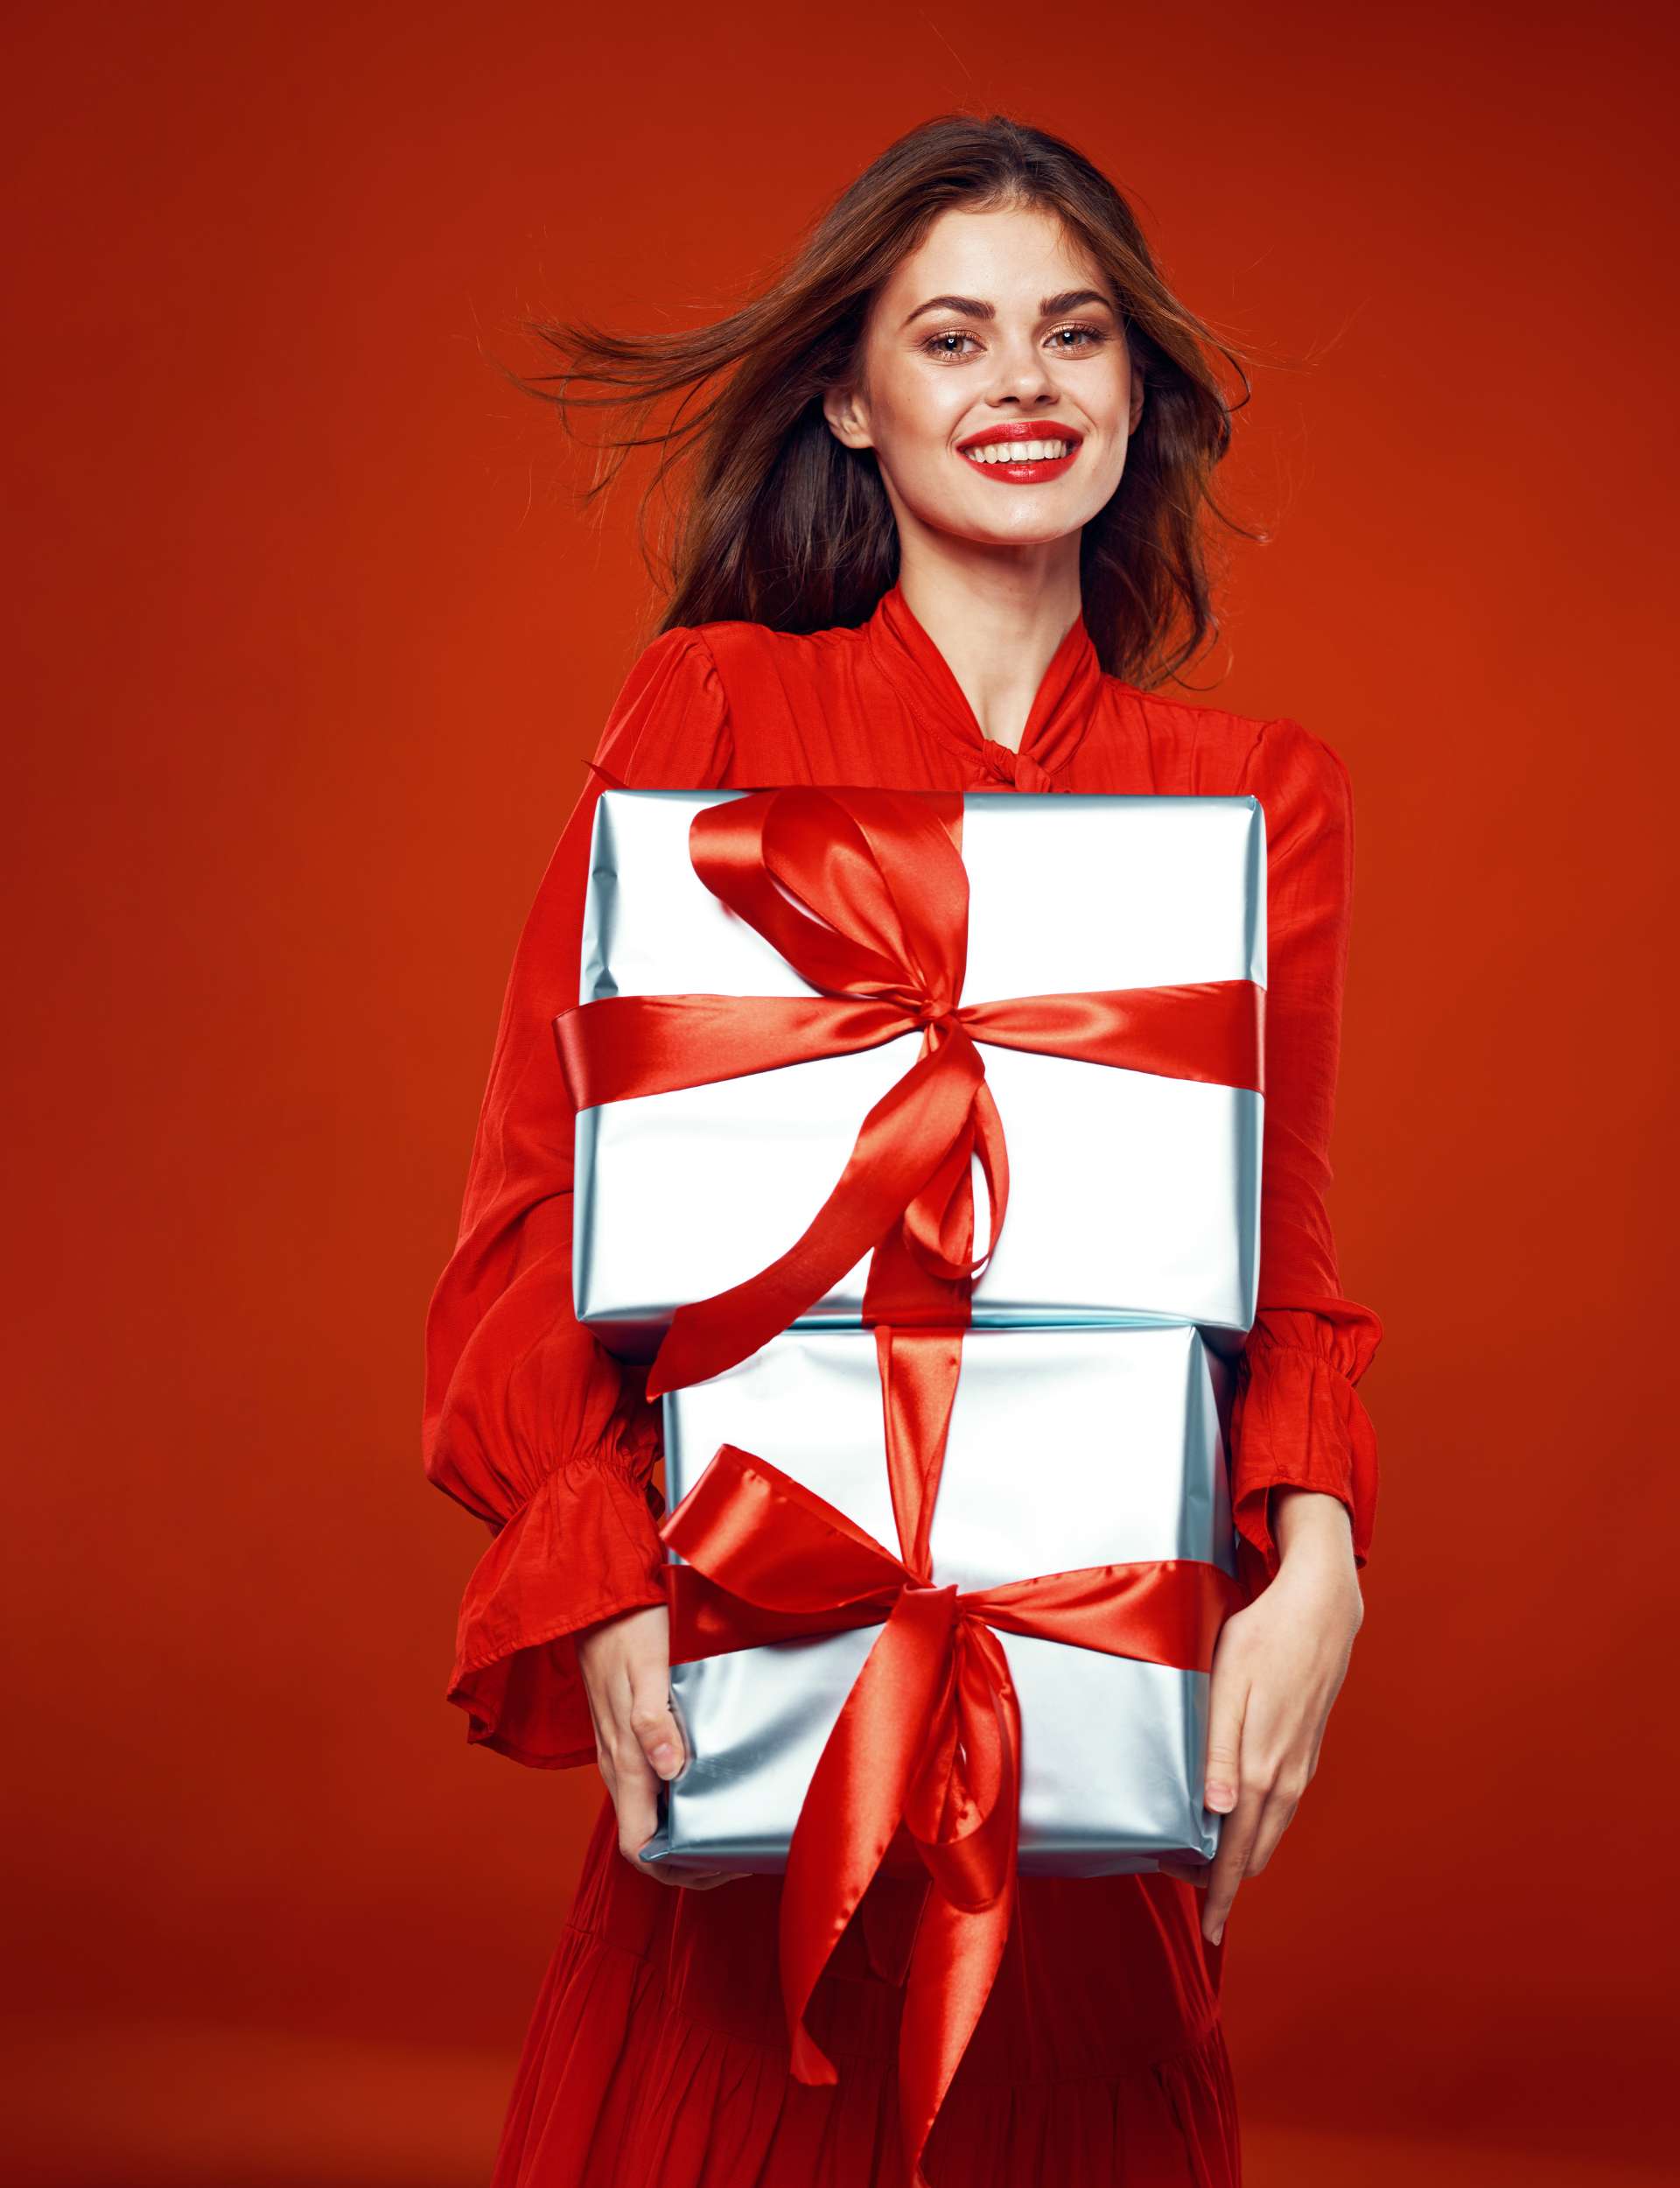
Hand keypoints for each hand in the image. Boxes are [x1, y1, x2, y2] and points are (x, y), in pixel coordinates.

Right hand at [575, 1601, 749, 1889]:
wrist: (600, 1597)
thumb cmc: (630, 1628)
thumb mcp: (649, 1667)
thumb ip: (654, 1720)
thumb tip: (669, 1771)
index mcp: (624, 1761)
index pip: (638, 1846)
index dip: (675, 1869)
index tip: (718, 1863)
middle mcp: (619, 1766)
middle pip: (648, 1839)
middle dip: (689, 1858)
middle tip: (737, 1850)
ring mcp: (622, 1752)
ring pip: (651, 1814)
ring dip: (687, 1830)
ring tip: (732, 1822)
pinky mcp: (629, 1736)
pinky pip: (652, 1786)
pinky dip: (681, 1801)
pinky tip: (712, 1784)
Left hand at [1158, 1489, 1363, 1943]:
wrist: (1321, 1611)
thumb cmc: (1262, 1640)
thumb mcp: (1226, 1687)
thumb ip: (1219, 1752)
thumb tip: (1218, 1813)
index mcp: (1262, 1770)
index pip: (1238, 1852)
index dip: (1221, 1894)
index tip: (1210, 1931)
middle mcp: (1285, 1779)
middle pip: (1255, 1852)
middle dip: (1225, 1881)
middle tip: (1197, 1900)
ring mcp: (1299, 1767)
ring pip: (1270, 1831)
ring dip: (1242, 1854)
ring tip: (1211, 1868)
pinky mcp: (1305, 1751)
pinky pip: (1280, 1806)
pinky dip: (1258, 1826)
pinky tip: (1240, 1820)